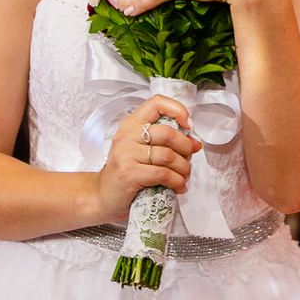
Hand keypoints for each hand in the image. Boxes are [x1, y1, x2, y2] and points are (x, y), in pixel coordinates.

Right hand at [94, 96, 200, 221]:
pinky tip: (178, 186)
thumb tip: (195, 143)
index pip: (157, 103)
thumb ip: (165, 142)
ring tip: (184, 175)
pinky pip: (163, 174)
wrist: (104, 195)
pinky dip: (177, 181)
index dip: (178, 110)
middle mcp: (127, 135)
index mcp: (131, 123)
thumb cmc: (126, 171)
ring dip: (183, 168)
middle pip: (168, 133)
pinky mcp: (129, 174)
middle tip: (189, 158)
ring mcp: (126, 154)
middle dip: (186, 147)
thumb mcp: (141, 149)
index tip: (188, 126)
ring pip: (168, 156)